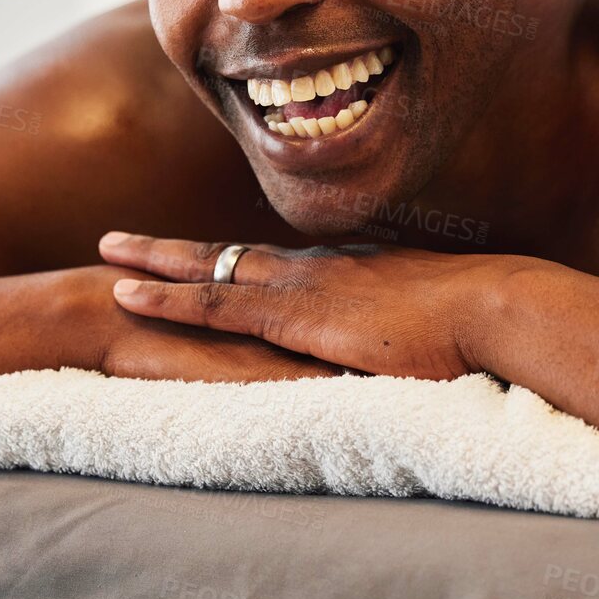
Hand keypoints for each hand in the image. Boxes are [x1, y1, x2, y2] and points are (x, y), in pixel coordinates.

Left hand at [97, 233, 534, 379]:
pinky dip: (166, 297)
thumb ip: (410, 339)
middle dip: (174, 250)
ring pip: (209, 267)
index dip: (235, 263)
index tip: (203, 259)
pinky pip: (212, 304)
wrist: (491, 311)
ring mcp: (300, 285)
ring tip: (108, 253)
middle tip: (124, 241)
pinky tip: (125, 295)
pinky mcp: (291, 313)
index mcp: (350, 272)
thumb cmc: (480, 328)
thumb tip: (413, 357)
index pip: (278, 266)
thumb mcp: (436, 329)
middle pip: (229, 254)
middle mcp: (317, 267)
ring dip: (155, 262)